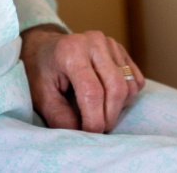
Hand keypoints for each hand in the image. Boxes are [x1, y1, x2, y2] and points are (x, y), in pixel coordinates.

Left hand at [20, 25, 142, 133]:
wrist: (45, 48)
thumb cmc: (41, 72)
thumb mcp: (42, 96)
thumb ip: (60, 117)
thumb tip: (83, 134)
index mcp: (71, 51)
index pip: (93, 92)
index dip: (94, 120)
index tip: (89, 135)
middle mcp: (94, 42)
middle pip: (116, 89)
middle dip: (109, 117)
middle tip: (97, 129)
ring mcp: (110, 43)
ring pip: (129, 86)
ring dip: (118, 107)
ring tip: (99, 111)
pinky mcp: (120, 49)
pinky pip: (136, 79)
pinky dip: (127, 96)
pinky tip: (108, 97)